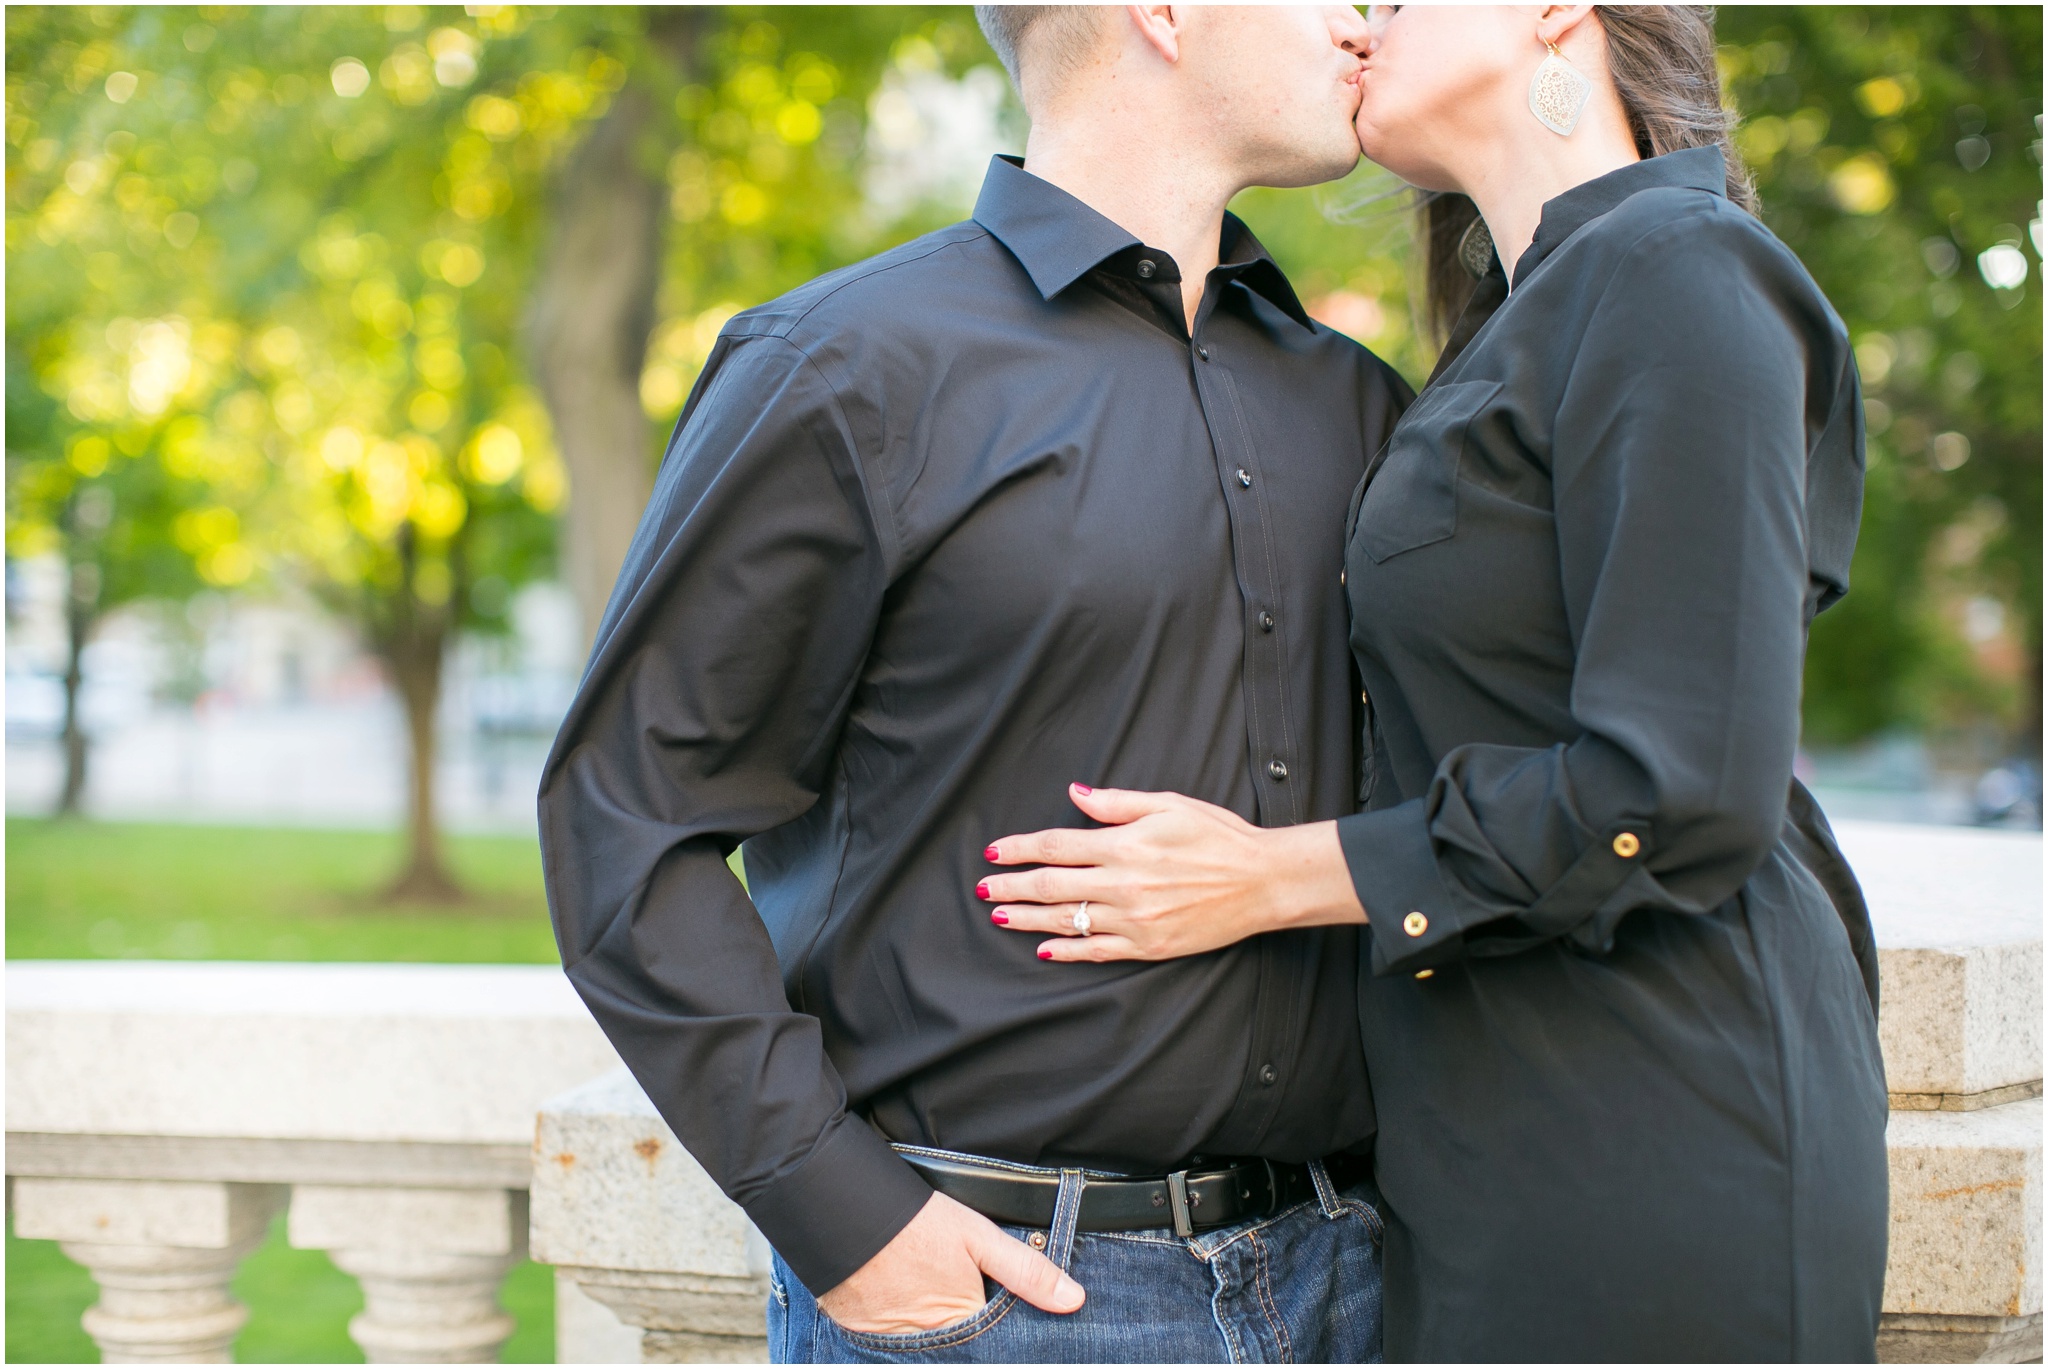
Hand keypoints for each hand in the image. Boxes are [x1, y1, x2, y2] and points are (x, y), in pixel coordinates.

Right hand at [816, 1191, 1083, 1334]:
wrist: (843, 1212)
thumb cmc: (915, 1222)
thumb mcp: (979, 1237)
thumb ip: (1026, 1272)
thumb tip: (1073, 1300)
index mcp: (961, 1322)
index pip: (992, 1346)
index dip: (996, 1332)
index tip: (984, 1306)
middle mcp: (927, 1344)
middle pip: (957, 1348)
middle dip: (962, 1332)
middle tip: (947, 1290)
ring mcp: (888, 1343)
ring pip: (924, 1349)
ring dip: (930, 1332)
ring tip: (922, 1293)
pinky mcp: (859, 1334)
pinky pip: (886, 1344)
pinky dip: (896, 1329)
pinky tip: (898, 1298)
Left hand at [979, 784, 1365, 962]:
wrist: (1262, 882)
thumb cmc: (1219, 836)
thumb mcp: (1169, 804)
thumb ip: (1117, 803)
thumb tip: (1075, 792)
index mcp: (1125, 844)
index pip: (1056, 845)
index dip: (1020, 848)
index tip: (994, 851)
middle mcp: (1124, 884)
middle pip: (1051, 886)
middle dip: (1011, 886)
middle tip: (982, 888)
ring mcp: (1135, 919)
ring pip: (1068, 921)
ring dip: (1028, 919)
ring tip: (999, 915)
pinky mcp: (1149, 946)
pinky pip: (1098, 951)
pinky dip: (1068, 952)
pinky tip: (1044, 950)